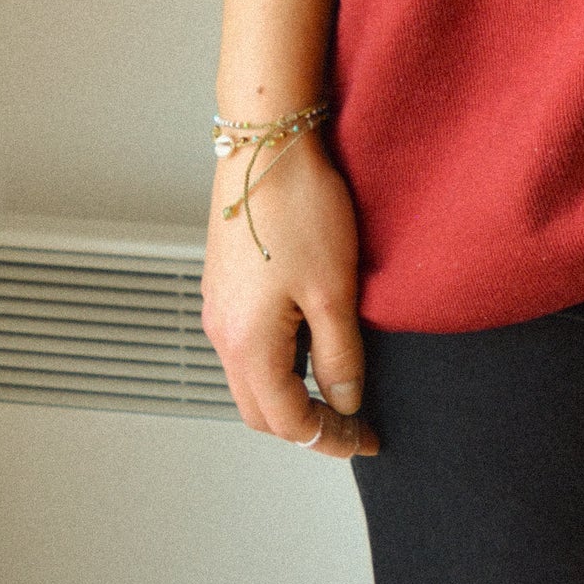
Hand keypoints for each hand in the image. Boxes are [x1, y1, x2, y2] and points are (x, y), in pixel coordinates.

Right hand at [201, 130, 378, 457]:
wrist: (267, 145)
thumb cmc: (300, 209)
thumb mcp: (334, 292)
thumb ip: (340, 356)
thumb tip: (343, 402)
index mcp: (247, 344)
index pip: (287, 420)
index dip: (328, 439)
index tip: (365, 439)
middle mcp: (222, 332)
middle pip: (260, 409)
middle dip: (305, 425)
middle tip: (352, 423)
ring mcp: (218, 306)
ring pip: (250, 377)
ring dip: (290, 393)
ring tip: (336, 385)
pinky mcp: (225, 282)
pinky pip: (247, 343)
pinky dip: (277, 361)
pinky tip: (311, 341)